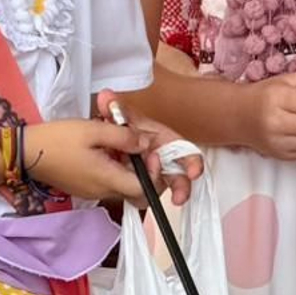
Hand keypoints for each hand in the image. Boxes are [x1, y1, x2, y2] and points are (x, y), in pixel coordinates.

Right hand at [22, 116, 150, 202]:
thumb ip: (124, 136)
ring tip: (122, 141)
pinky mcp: (84, 188)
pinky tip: (107, 148)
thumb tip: (147, 142)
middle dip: (144, 168)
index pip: (145, 189)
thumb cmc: (58, 139)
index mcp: (108, 179)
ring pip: (122, 184)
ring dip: (128, 166)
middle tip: (139, 144)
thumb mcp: (93, 130)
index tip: (151, 152)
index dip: (154, 173)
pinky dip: (114, 167)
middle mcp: (103, 191)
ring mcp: (93, 192)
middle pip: (136, 188)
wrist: (25, 153)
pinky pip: (108, 181)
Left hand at [96, 89, 203, 207]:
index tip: (193, 172)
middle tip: (178, 198)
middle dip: (181, 188)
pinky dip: (134, 194)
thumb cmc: (119, 125)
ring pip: (158, 188)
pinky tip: (121, 188)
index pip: (185, 151)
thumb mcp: (118, 116)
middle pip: (179, 175)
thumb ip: (115, 108)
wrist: (101, 139)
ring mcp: (151, 174)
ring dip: (150, 189)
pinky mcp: (138, 187)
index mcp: (163, 139)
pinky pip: (141, 196)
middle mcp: (161, 157)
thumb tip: (106, 97)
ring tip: (133, 186)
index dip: (193, 162)